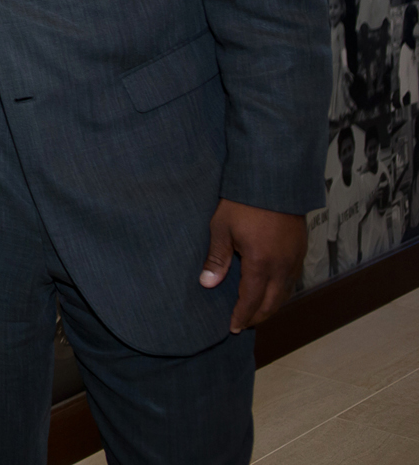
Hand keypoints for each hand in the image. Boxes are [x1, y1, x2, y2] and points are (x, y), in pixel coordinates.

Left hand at [199, 198, 306, 332]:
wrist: (273, 181)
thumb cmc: (242, 202)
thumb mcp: (221, 228)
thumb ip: (216, 258)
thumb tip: (207, 284)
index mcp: (261, 264)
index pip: (251, 300)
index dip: (242, 316)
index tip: (233, 327)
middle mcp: (282, 267)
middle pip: (272, 303)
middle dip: (258, 317)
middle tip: (244, 325)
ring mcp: (294, 259)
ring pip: (285, 293)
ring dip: (271, 306)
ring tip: (257, 312)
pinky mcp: (300, 250)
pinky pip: (293, 280)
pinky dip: (282, 292)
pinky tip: (272, 290)